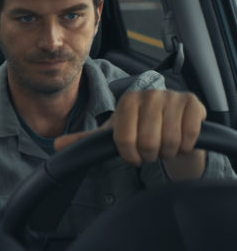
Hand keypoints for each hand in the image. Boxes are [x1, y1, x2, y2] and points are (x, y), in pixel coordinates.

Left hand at [55, 90, 206, 179]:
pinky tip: (182, 140)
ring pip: (169, 141)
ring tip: (166, 145)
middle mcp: (150, 94)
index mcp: (128, 100)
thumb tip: (56, 144)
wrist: (174, 128)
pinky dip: (185, 146)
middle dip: (151, 155)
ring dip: (168, 151)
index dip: (130, 155)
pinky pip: (189, 136)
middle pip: (148, 142)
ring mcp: (173, 97)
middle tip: (152, 151)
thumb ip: (86, 139)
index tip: (134, 155)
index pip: (124, 140)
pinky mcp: (194, 103)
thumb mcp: (113, 135)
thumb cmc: (141, 131)